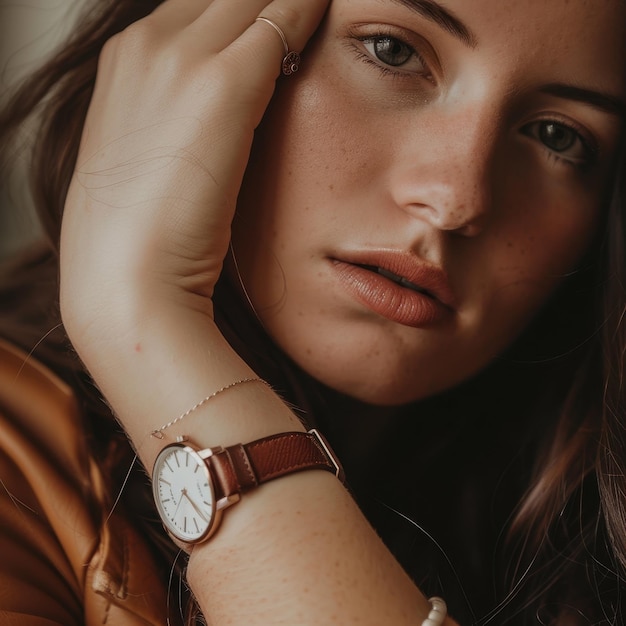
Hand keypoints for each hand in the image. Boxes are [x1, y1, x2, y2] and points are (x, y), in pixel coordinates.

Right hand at [59, 0, 329, 371]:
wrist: (128, 276)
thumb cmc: (145, 234)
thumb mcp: (153, 161)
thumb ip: (181, 122)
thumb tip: (224, 119)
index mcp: (127, 60)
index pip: (201, 7)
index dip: (244, 16)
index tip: (280, 29)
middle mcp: (149, 43)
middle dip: (269, 6)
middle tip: (307, 20)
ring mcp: (182, 57)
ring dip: (292, 9)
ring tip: (327, 18)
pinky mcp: (224, 84)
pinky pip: (283, 21)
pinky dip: (309, 17)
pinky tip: (335, 22)